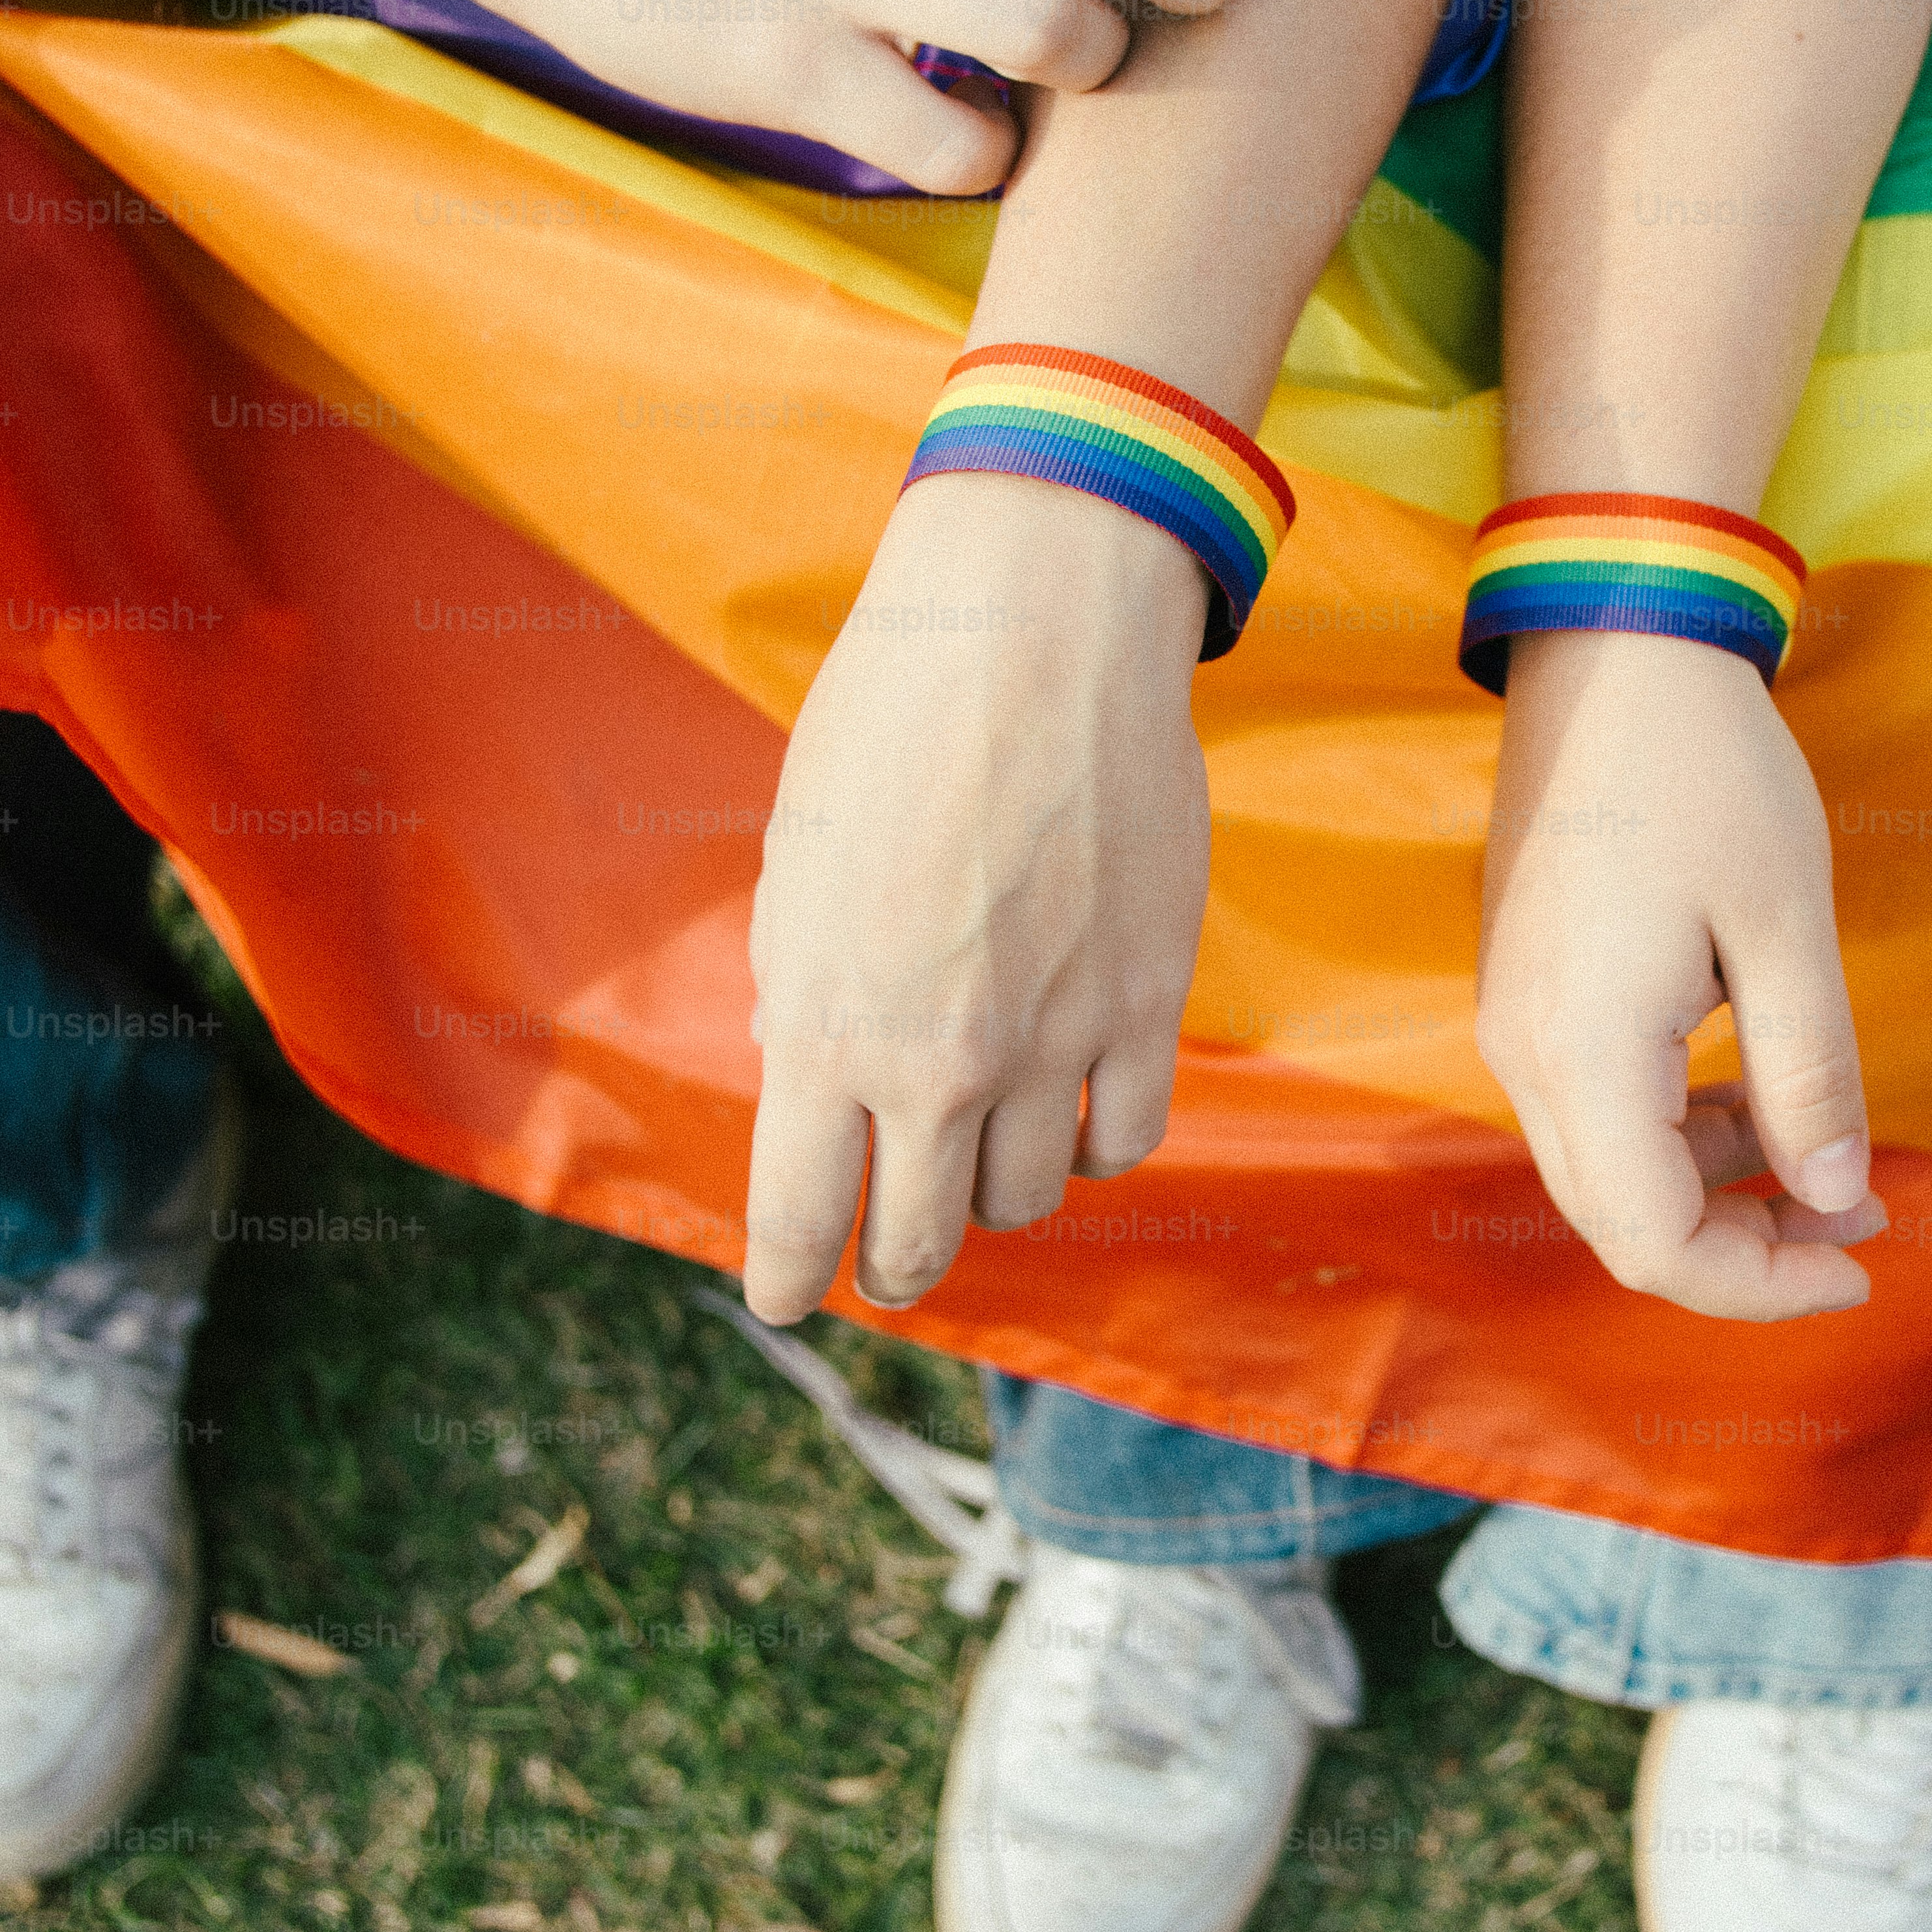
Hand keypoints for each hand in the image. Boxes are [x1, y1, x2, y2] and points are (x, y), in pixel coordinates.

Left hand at [742, 476, 1211, 1321]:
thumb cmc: (889, 724)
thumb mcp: (796, 865)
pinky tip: (1069, 1108)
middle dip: (891, 1264)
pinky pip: (1123, 1139)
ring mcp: (1052, 1042)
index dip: (786, 1280)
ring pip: (1022, 1198)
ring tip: (980, 1142)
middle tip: (886, 1256)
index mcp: (823, 1025)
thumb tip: (809, 1076)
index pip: (798, 1218)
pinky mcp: (1146, 1005)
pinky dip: (1091, 1144)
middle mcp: (937, 1060)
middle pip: (918, 1241)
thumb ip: (798, 989)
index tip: (785, 1300)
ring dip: (991, 1187)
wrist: (1036, 631)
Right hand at [1474, 633, 1883, 1317]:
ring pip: (1608, 1175)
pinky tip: (1755, 1095)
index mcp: (1587, 1051)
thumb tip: (1834, 1195)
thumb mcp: (1788, 927)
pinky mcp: (1528, 993)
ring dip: (1715, 1191)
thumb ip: (1809, 1076)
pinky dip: (1679, 1134)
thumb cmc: (1708, 773)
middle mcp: (1526, 1056)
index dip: (1757, 1284)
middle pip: (1622, 1227)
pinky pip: (1596, 1112)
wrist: (1611, 647)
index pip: (1653, 1243)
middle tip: (1858, 1217)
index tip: (1856, 1261)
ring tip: (1826, 1161)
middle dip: (1745, 1247)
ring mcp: (1515, 1024)